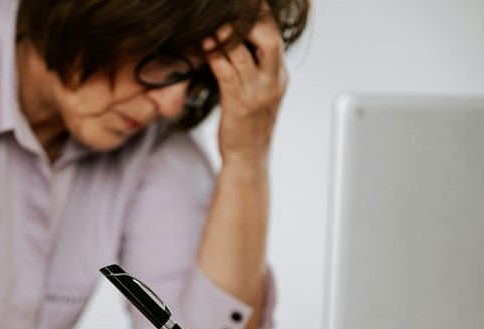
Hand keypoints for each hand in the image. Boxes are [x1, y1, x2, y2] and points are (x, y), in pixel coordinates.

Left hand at [204, 16, 287, 163]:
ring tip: (213, 20)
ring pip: (244, 53)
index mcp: (279, 76)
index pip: (275, 36)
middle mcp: (272, 81)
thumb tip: (234, 44)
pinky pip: (227, 73)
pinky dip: (215, 55)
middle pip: (269, 38)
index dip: (262, 16)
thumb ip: (253, 68)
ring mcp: (257, 93)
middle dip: (251, 19)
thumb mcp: (258, 93)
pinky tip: (205, 44)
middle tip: (234, 8)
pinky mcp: (239, 104)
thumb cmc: (247, 126)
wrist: (248, 159)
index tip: (249, 4)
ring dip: (227, 34)